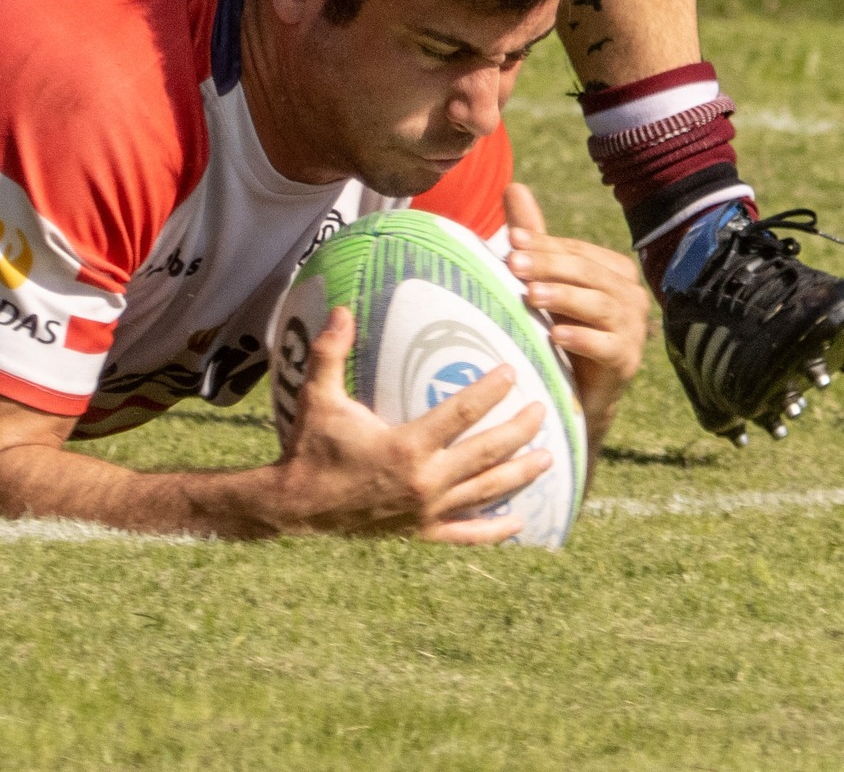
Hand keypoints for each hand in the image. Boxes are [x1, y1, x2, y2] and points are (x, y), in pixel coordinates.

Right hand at [269, 305, 549, 543]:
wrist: (294, 506)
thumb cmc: (309, 447)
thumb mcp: (317, 397)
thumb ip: (330, 352)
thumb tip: (341, 308)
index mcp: (405, 446)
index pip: (460, 414)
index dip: (489, 392)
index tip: (511, 373)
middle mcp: (424, 481)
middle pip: (486, 453)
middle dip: (519, 431)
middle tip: (543, 411)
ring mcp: (426, 511)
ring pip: (486, 492)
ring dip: (520, 475)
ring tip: (549, 458)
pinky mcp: (421, 533)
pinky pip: (467, 534)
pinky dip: (495, 530)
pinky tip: (520, 523)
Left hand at [501, 183, 647, 444]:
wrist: (572, 392)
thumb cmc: (557, 327)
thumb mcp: (543, 280)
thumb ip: (534, 237)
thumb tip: (513, 185)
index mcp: (612, 271)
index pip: (577, 251)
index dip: (545, 245)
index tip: (510, 241)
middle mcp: (629, 296)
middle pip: (589, 273)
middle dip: (550, 266)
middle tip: (514, 264)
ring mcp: (633, 330)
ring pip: (600, 306)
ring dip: (564, 298)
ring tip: (531, 296)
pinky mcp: (627, 362)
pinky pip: (609, 346)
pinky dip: (582, 339)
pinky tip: (556, 335)